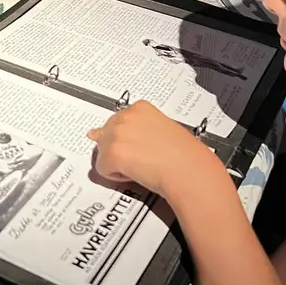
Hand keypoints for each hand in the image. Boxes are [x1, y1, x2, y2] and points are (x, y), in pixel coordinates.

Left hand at [87, 100, 220, 198]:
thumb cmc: (184, 155)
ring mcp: (117, 134)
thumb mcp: (160, 131)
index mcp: (140, 108)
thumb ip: (132, 129)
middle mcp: (125, 116)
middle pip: (106, 136)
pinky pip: (102, 169)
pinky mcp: (112, 153)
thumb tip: (97, 133)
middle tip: (142, 159)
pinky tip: (137, 173)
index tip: (140, 147)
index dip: (128, 140)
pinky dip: (116, 176)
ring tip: (142, 165)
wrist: (188, 170)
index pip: (117, 123)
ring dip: (118, 163)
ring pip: (102, 153)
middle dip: (120, 150)